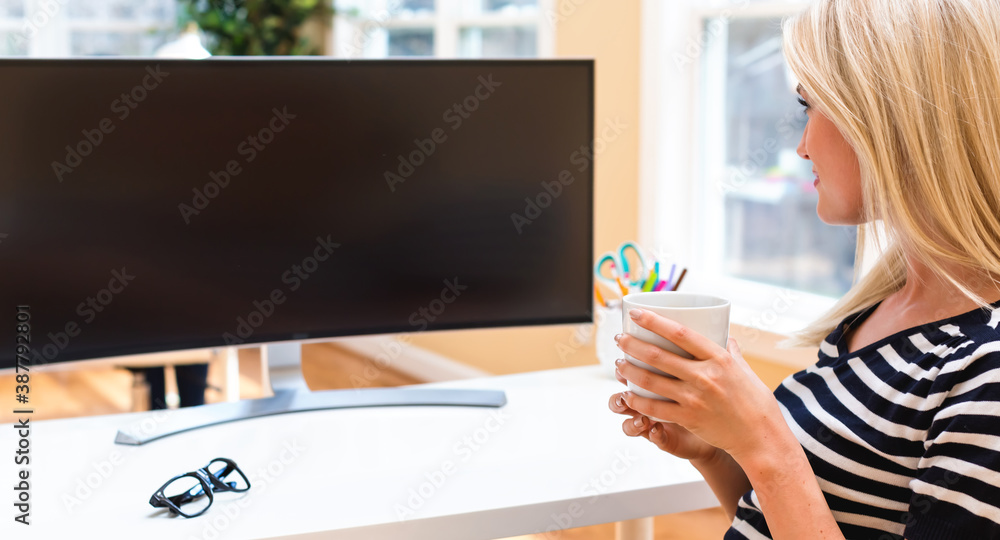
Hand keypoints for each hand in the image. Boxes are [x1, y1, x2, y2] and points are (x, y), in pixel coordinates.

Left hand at [613, 308, 787, 463]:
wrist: (761, 438)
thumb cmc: (756, 403)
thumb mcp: (746, 370)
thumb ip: (731, 352)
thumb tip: (725, 336)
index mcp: (719, 358)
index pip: (680, 333)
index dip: (654, 321)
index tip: (636, 314)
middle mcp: (705, 376)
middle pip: (658, 355)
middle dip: (632, 345)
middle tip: (619, 339)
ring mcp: (695, 398)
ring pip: (651, 380)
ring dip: (629, 370)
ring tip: (619, 363)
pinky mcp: (689, 418)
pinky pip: (655, 408)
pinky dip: (638, 401)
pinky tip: (628, 394)